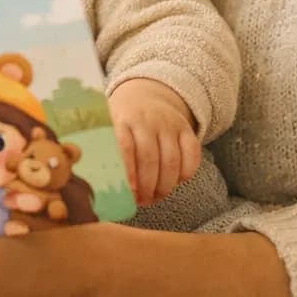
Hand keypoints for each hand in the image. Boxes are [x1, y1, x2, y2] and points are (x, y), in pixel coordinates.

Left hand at [107, 78, 200, 204]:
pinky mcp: (186, 129)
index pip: (126, 147)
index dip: (129, 172)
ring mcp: (169, 124)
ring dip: (165, 186)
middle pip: (150, 158)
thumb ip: (107, 150)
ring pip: (172, 160)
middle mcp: (148, 119)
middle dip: (147, 186)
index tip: (129, 192)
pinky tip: (175, 183)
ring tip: (156, 197)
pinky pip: (192, 155)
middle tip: (143, 201)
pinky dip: (186, 174)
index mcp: (124, 119)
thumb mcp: (110, 126)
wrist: (147, 94)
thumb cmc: (124, 121)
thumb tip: (103, 186)